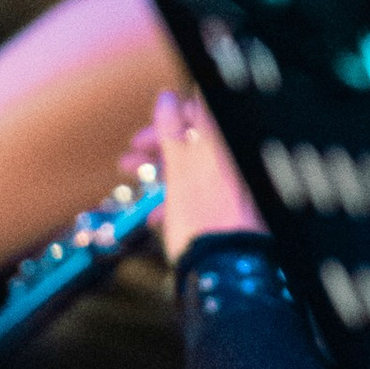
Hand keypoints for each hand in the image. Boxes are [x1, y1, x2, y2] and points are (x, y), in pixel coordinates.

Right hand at [132, 88, 264, 262]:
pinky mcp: (234, 207)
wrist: (225, 269)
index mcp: (225, 143)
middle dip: (159, 148)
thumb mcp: (180, 169)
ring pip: (197, 166)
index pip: (200, 110)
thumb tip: (167, 99)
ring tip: (138, 187)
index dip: (170, 117)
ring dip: (163, 174)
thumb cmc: (204, 219)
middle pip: (196, 139)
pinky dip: (181, 197)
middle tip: (132, 160)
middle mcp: (235, 160)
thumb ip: (173, 131)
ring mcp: (238, 184)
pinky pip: (205, 191)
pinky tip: (160, 216)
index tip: (146, 135)